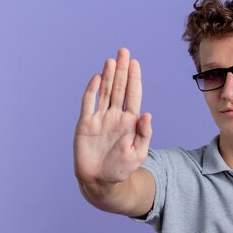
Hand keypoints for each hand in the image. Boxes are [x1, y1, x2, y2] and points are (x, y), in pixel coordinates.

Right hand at [74, 47, 151, 184]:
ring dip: (109, 76)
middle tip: (124, 51)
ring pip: (105, 92)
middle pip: (120, 89)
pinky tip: (97, 77)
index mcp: (130, 122)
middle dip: (122, 70)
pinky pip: (88, 103)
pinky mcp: (85, 124)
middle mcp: (115, 116)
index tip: (135, 63)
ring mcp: (100, 119)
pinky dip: (92, 90)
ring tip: (112, 59)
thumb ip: (144, 134)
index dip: (134, 79)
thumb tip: (147, 114)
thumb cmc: (122, 169)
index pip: (133, 95)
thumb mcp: (138, 153)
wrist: (100, 181)